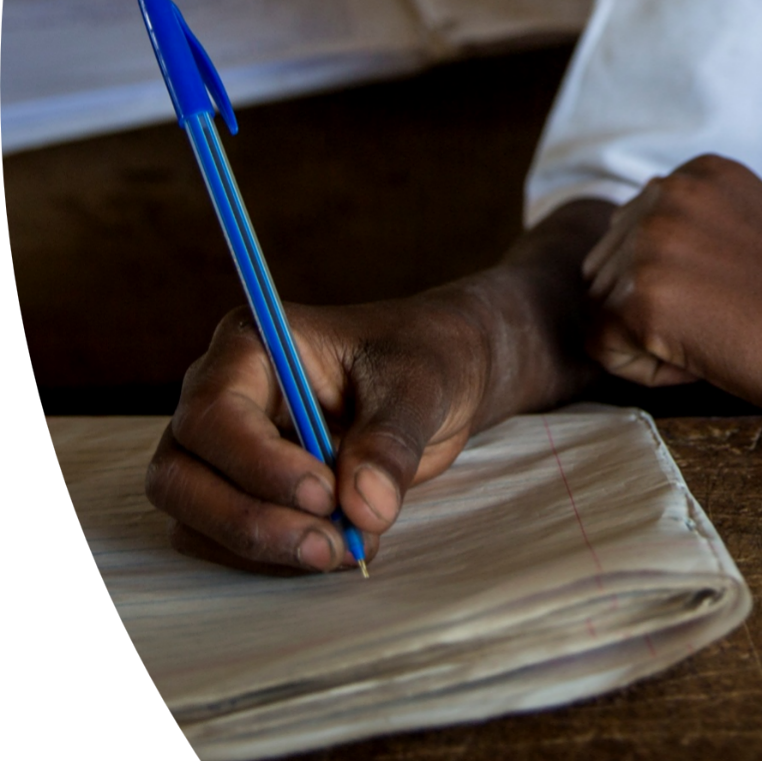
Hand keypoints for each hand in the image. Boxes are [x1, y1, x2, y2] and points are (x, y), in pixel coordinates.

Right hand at [145, 291, 491, 573]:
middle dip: (250, 521)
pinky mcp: (237, 493)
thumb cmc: (423, 358)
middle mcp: (220, 395)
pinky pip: (224, 543)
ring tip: (347, 546)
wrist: (438, 382)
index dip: (258, 463)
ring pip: (194, 519)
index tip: (323, 493)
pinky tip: (340, 546)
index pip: (214, 413)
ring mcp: (220, 450)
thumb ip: (392, 440)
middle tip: (329, 542)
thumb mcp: (421, 384)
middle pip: (182, 475)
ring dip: (265, 547)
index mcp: (251, 344)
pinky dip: (275, 559)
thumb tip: (365, 506)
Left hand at [581, 156, 761, 416]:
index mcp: (697, 171)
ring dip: (648, 340)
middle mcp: (667, 191)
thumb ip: (695, 228)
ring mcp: (650, 241)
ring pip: (603, 310)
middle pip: (607, 271)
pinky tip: (706, 357)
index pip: (634, 237)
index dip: (678, 284)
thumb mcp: (749, 230)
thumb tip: (630, 264)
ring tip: (720, 335)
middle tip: (728, 320)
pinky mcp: (640, 297)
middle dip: (651, 310)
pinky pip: (604, 350)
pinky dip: (647, 371)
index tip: (738, 292)